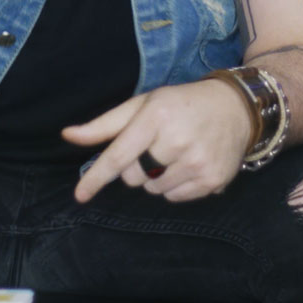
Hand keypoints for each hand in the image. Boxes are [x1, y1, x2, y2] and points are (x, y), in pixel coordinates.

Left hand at [62, 80, 254, 203]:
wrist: (234, 108)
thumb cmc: (179, 104)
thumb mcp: (143, 104)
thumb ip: (105, 124)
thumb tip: (68, 135)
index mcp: (156, 116)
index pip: (119, 155)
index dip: (96, 177)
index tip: (80, 195)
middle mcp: (177, 141)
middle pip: (133, 177)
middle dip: (134, 166)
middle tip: (153, 146)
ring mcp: (198, 163)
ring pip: (153, 190)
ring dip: (155, 178)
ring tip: (173, 153)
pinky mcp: (213, 180)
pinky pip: (174, 198)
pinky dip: (173, 186)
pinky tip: (187, 164)